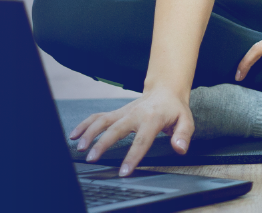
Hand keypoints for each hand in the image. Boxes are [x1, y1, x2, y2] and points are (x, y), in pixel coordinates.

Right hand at [67, 86, 193, 176]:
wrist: (164, 90)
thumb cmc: (175, 109)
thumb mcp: (186, 121)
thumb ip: (183, 136)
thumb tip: (179, 148)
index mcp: (151, 119)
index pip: (141, 141)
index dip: (132, 157)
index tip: (124, 170)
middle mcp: (134, 114)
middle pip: (115, 130)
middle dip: (102, 144)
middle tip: (92, 158)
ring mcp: (123, 112)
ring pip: (102, 120)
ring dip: (89, 133)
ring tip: (80, 147)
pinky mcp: (116, 112)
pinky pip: (98, 117)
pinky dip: (85, 124)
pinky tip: (75, 134)